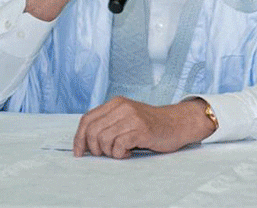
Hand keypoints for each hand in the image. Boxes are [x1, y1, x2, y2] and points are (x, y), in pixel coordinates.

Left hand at [72, 97, 214, 158]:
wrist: (177, 123)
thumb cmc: (150, 125)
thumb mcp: (126, 117)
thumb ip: (108, 124)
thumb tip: (85, 142)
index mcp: (115, 103)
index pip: (86, 119)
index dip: (79, 138)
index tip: (80, 152)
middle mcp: (122, 107)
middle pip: (92, 131)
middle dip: (94, 148)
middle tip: (105, 154)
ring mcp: (132, 117)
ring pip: (103, 139)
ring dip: (109, 152)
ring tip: (120, 152)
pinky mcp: (141, 129)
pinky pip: (118, 145)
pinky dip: (120, 154)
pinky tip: (128, 152)